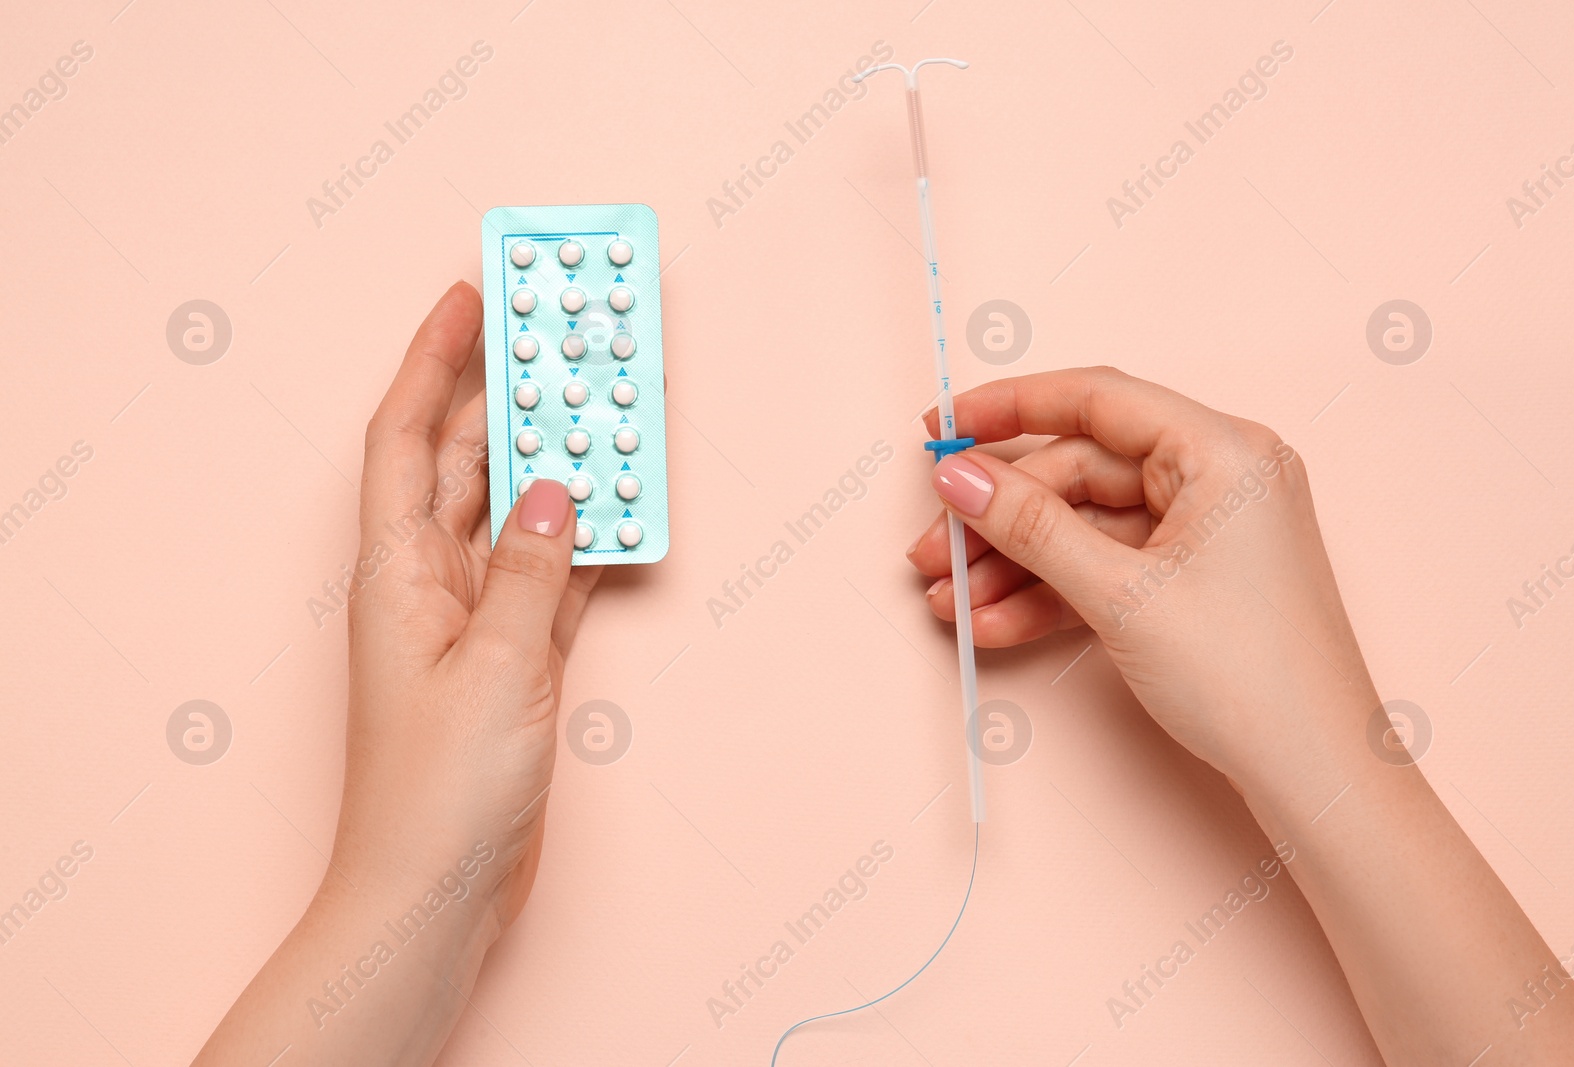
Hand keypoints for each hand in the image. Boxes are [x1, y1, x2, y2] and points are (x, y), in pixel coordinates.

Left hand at [334, 281, 601, 930]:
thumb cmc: (438, 789)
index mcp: (394, 571)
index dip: (431, 360)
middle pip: (468, 462)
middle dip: (511, 397)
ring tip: (605, 407)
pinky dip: (585, 541)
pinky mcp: (511, 657)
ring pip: (517, 514)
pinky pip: (551, 573)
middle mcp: (426, 582)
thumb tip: (556, 491)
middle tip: (563, 336)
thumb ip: (532, 570)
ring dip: (557, 465)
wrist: (436, 890)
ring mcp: (471, 619)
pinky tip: (621, 510)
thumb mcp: (496, 664)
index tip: (467, 294)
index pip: (407, 436)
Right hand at [906, 366, 1377, 795]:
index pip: (1095, 400)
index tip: (943, 429)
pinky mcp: (1195, 575)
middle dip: (999, 517)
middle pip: (1080, 471)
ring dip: (1015, 564)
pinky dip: (1053, 592)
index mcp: (1223, 451)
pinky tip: (997, 624)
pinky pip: (1108, 565)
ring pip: (1085, 525)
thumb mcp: (1121, 595)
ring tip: (952, 602)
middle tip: (935, 551)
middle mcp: (1221, 475)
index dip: (1007, 407)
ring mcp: (1208, 527)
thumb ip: (1031, 527)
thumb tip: (960, 478)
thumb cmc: (1250, 678)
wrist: (1315, 774)